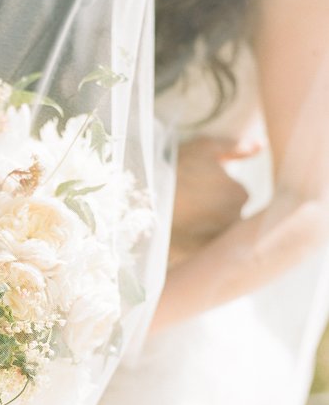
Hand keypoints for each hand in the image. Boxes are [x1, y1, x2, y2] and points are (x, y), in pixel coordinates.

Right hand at [170, 136, 260, 260]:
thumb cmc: (174, 170)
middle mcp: (235, 219)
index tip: (196, 189)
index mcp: (240, 195)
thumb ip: (234, 148)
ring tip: (181, 220)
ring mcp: (217, 241)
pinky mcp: (201, 257)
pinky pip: (201, 252)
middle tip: (188, 205)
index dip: (215, 191)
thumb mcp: (204, 149)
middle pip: (228, 216)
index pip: (235, 195)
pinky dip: (193, 246)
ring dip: (204, 229)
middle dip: (212, 212)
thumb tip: (259, 147)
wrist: (144, 201)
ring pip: (215, 234)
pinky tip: (179, 236)